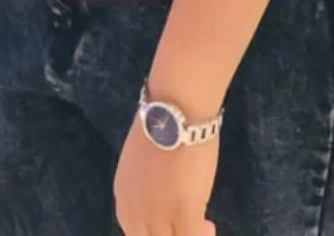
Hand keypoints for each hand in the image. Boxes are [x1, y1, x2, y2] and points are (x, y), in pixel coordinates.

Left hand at [115, 114, 218, 235]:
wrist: (174, 110)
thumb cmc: (161, 127)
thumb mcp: (141, 168)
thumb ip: (147, 191)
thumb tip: (163, 200)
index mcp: (123, 201)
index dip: (158, 233)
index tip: (173, 225)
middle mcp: (135, 216)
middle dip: (174, 235)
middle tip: (194, 227)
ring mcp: (159, 217)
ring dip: (191, 234)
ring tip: (205, 227)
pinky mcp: (184, 213)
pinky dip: (203, 235)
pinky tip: (210, 225)